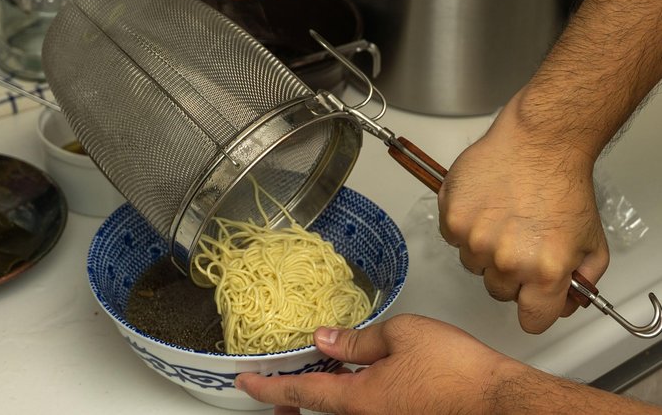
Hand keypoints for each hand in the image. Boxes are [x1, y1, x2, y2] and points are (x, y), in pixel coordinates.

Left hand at [236, 314, 661, 414]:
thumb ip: (357, 340)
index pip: (300, 394)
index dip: (268, 386)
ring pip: (340, 411)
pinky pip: (364, 411)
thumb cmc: (456, 369)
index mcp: (359, 399)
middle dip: (289, 399)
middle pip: (316, 411)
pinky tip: (354, 377)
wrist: (499, 400)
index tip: (245, 383)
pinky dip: (348, 396)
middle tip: (273, 386)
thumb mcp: (401, 335)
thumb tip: (324, 340)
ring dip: (321, 395)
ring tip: (314, 374)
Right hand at [438, 89, 608, 332]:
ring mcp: (475, 240)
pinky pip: (452, 238)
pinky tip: (484, 205)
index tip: (532, 298)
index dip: (534, 309)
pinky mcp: (453, 219)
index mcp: (545, 272)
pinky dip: (464, 225)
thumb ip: (581, 281)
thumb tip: (562, 303)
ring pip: (473, 264)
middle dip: (510, 274)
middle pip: (499, 291)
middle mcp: (508, 261)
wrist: (539, 142)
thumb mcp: (592, 241)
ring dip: (484, 249)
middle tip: (520, 242)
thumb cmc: (563, 183)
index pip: (531, 321)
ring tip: (502, 217)